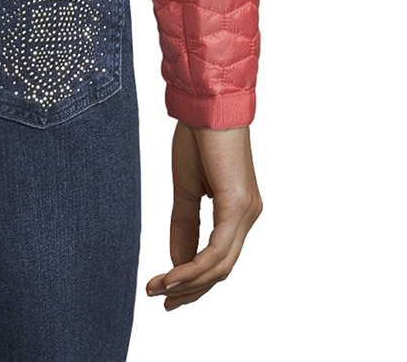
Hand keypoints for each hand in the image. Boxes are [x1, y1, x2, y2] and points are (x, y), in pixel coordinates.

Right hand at [145, 123, 261, 310]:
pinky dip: (193, 266)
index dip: (193, 279)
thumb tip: (177, 262)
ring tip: (159, 289)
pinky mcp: (238, 206)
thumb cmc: (197, 137)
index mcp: (237, 210)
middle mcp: (248, 215)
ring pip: (221, 265)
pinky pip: (217, 250)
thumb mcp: (186, 188)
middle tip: (162, 302)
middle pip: (221, 268)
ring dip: (188, 283)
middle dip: (190, 290)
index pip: (219, 258)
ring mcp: (246, 213)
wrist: (205, 104)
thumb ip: (184, 225)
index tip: (165, 291)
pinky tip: (172, 275)